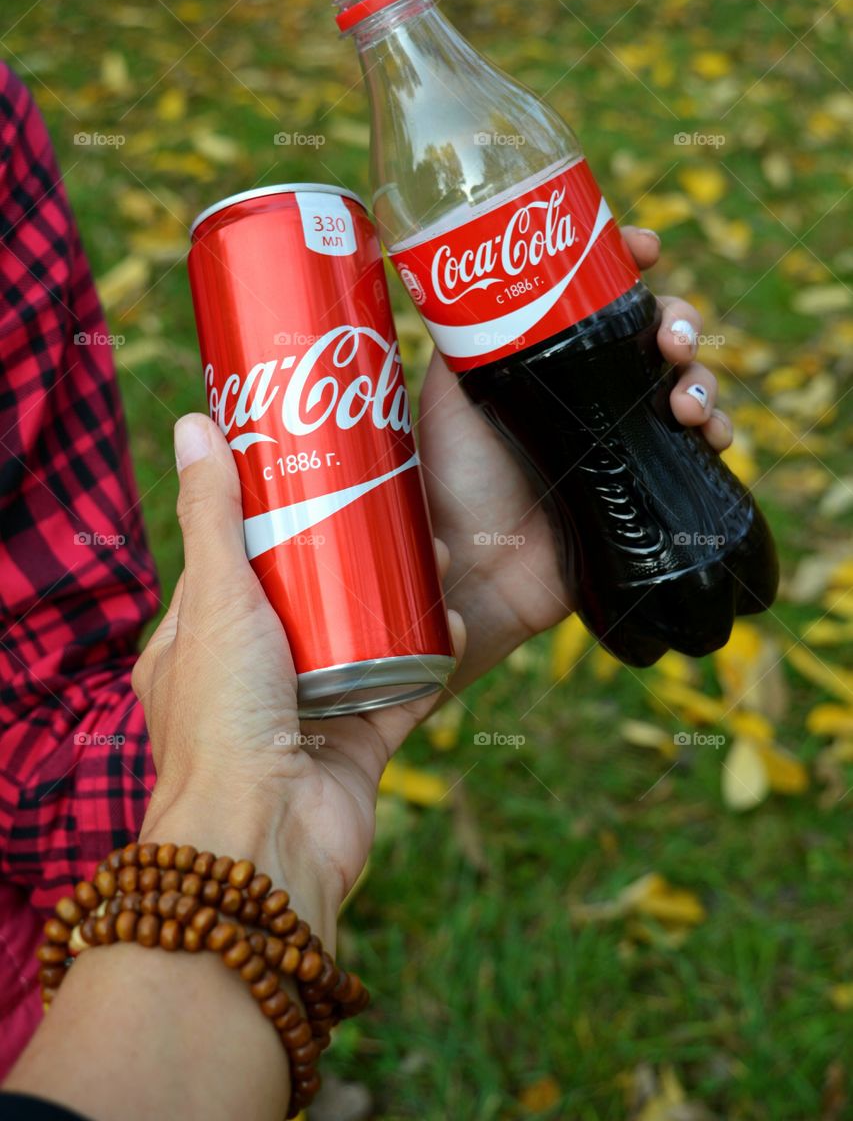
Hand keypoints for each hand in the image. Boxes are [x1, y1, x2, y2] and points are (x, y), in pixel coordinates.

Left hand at [133, 415, 463, 947]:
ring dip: (399, 603)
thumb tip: (194, 424)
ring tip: (437, 550)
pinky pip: (403, 690)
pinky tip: (456, 620)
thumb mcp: (216, 597)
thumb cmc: (224, 719)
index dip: (268, 518)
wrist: (267, 841)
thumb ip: (212, 515)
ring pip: (362, 642)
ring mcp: (306, 714)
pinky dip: (430, 660)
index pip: (231, 565)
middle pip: (307, 599)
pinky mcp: (359, 746)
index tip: (313, 472)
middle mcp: (250, 680)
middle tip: (394, 503)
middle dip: (351, 556)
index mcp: (198, 646)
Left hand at [417, 227, 733, 688]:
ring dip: (701, 375)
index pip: (599, 296)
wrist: (471, 574)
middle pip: (654, 331)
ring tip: (681, 398)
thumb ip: (460, 335)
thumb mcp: (446, 395)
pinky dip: (716, 430)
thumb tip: (460, 264)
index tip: (646, 247)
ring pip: (686, 382)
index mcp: (547, 361)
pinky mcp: (646, 487)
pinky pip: (699, 448)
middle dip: (678, 318)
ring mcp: (620, 440)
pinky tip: (707, 434)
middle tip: (669, 338)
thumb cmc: (446, 484)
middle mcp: (588, 393)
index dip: (627, 262)